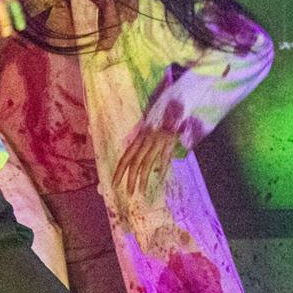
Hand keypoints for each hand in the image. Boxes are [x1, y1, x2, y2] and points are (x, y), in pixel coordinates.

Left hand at [111, 96, 200, 214]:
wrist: (178, 99)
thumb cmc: (165, 112)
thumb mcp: (151, 125)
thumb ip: (145, 139)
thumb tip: (139, 153)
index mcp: (140, 136)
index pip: (126, 157)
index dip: (119, 171)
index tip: (113, 183)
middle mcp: (146, 139)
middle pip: (135, 163)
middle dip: (129, 179)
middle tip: (127, 193)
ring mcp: (158, 140)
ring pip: (147, 163)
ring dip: (142, 179)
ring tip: (140, 191)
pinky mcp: (170, 141)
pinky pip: (164, 157)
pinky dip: (162, 169)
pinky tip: (159, 179)